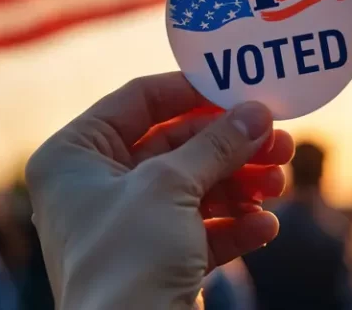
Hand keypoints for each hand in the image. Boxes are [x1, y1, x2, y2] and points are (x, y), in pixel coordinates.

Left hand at [25, 72, 293, 309]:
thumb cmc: (126, 258)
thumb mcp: (170, 186)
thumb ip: (216, 143)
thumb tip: (255, 113)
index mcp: (73, 156)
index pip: (137, 100)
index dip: (192, 92)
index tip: (240, 90)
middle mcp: (93, 188)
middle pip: (175, 145)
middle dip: (230, 145)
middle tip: (278, 140)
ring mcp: (124, 227)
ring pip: (193, 188)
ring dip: (240, 184)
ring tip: (278, 184)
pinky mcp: (152, 262)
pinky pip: (198, 231)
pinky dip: (233, 225)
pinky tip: (265, 227)